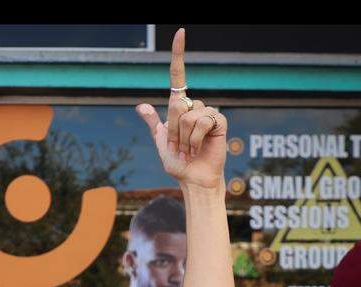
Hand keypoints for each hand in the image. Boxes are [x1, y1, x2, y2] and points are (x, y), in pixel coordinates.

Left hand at [135, 29, 227, 189]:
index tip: (180, 33)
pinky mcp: (219, 121)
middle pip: (176, 105)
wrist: (192, 178)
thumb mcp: (161, 141)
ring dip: (184, 137)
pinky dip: (195, 139)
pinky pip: (201, 121)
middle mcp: (194, 106)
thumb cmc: (178, 163)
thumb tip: (141, 105)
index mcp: (180, 108)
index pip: (178, 77)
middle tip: (178, 146)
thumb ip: (154, 123)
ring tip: (189, 149)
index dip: (178, 55)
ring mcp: (208, 112)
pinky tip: (199, 148)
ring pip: (188, 115)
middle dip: (172, 130)